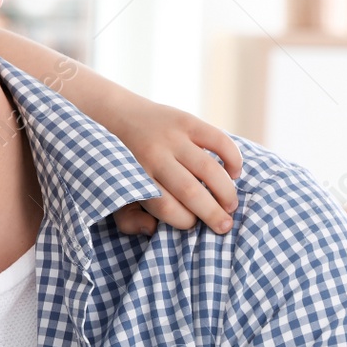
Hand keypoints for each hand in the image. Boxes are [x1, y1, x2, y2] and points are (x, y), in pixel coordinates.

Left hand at [109, 103, 242, 235]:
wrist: (115, 115)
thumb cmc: (121, 164)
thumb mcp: (112, 194)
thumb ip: (128, 219)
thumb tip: (152, 230)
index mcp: (134, 177)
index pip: (167, 208)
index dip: (185, 222)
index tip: (193, 224)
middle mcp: (153, 157)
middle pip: (190, 192)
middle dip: (213, 214)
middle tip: (225, 226)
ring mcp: (171, 137)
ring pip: (209, 169)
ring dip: (226, 192)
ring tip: (231, 205)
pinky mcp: (186, 120)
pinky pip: (219, 140)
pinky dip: (233, 158)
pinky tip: (233, 172)